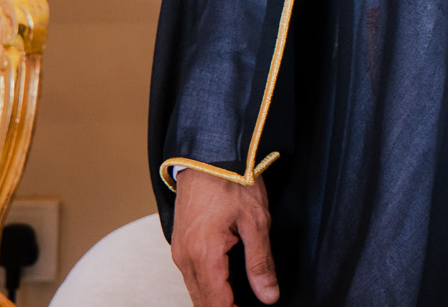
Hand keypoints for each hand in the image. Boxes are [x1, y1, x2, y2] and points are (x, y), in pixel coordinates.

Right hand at [171, 168, 277, 306]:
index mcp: (204, 255)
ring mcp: (178, 251)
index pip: (217, 303)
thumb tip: (268, 296)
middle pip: (201, 301)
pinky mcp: (179, 244)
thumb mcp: (256, 222)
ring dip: (213, 299)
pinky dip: (205, 286)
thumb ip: (260, 263)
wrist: (208, 155)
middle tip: (244, 305)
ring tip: (237, 301)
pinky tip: (223, 285)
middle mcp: (184, 258)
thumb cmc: (234, 182)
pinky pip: (190, 275)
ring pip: (194, 290)